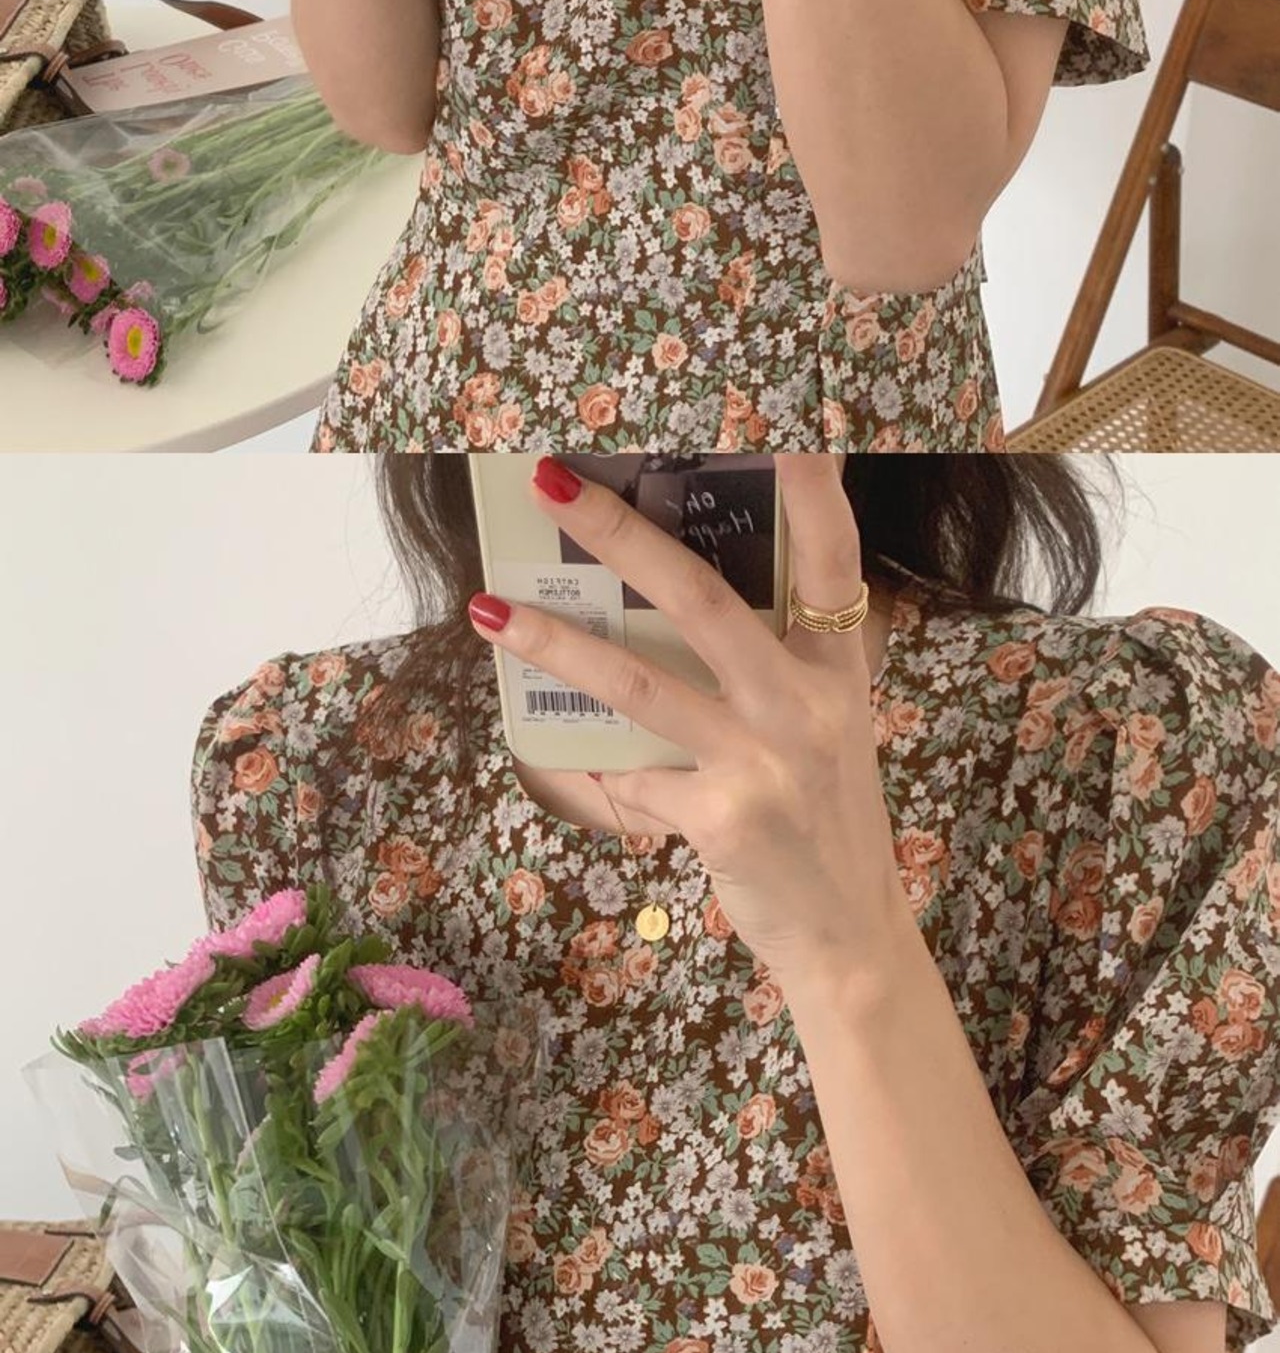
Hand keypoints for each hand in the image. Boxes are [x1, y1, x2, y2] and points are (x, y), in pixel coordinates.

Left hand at [470, 455, 904, 1018]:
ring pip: (641, 682)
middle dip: (619, 534)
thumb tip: (672, 595)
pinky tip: (562, 759)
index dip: (810, 485)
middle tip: (553, 481)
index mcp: (839, 667)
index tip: (780, 416)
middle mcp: (807, 702)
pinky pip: (633, 778)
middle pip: (701, 596)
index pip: (831, 556)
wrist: (850, 936)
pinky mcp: (724, 817)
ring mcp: (766, 759)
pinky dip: (596, 769)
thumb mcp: (826, 726)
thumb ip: (777, 662)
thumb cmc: (825, 819)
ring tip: (488, 609)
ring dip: (555, 642)